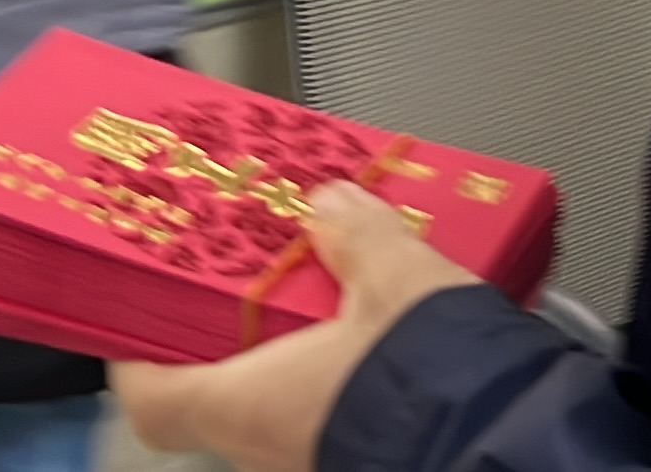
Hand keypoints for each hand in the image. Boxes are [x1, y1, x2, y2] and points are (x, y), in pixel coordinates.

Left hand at [110, 181, 482, 471]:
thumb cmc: (436, 385)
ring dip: (295, 361)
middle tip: (254, 288)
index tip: (140, 317)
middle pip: (216, 397)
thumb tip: (332, 204)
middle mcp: (270, 451)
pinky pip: (332, 421)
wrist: (514, 450)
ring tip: (332, 303)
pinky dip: (342, 384)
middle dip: (234, 340)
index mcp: (248, 405)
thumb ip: (356, 234)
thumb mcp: (395, 278)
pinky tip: (384, 344)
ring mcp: (316, 464)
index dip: (136, 357)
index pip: (150, 397)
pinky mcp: (363, 464)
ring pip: (279, 410)